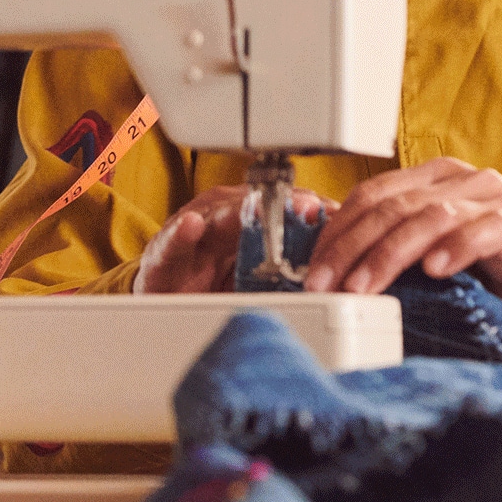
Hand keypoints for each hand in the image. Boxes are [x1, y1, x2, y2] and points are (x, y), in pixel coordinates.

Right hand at [134, 185, 330, 292]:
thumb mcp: (262, 277)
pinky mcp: (166, 253)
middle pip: (259, 206)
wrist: (165, 295)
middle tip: (308, 205)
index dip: (312, 209)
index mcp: (252, 218)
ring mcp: (196, 231)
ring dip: (240, 212)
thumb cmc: (215, 281)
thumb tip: (336, 270)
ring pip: (220, 216)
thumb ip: (292, 267)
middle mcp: (226, 216)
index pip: (287, 208)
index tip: (337, 212)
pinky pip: (174, 241)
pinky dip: (182, 233)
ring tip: (258, 210)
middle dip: (285, 206)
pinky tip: (191, 225)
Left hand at [302, 159, 501, 341]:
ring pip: (432, 215)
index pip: (374, 193)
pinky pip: (484, 231)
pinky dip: (455, 248)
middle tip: (328, 286)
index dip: (337, 231)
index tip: (312, 272)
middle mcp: (465, 182)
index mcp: (435, 179)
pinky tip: (435, 270)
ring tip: (365, 288)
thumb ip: (382, 249)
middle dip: (353, 247)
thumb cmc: (476, 279)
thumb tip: (319, 256)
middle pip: (396, 204)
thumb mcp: (420, 260)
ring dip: (390, 254)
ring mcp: (495, 204)